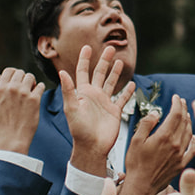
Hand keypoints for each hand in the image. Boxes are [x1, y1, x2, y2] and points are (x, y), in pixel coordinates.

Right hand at [0, 68, 45, 154]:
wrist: (13, 137)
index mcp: (0, 89)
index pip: (9, 70)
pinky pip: (40, 86)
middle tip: (25, 88)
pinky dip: (40, 89)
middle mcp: (12, 89)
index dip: (14, 74)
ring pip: (31, 76)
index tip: (17, 81)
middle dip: (24, 78)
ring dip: (32, 82)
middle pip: (21, 72)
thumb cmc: (3, 122)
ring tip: (31, 91)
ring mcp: (23, 93)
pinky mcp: (35, 100)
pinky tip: (37, 96)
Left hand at [60, 45, 132, 173]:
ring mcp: (105, 103)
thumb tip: (62, 72)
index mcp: (83, 93)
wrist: (92, 147)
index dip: (84, 59)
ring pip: (112, 83)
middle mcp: (94, 96)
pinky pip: (122, 99)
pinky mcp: (115, 111)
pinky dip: (128, 92)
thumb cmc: (79, 130)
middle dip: (104, 61)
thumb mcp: (71, 109)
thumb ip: (68, 90)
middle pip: (100, 74)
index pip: (83, 72)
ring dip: (115, 72)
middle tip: (110, 48)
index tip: (87, 47)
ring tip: (120, 61)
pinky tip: (132, 84)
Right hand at [120, 95, 194, 194]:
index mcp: (164, 136)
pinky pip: (191, 150)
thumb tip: (156, 113)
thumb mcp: (136, 140)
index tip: (176, 97)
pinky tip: (192, 136)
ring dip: (189, 122)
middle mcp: (175, 144)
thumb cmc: (136, 164)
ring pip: (189, 133)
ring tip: (186, 115)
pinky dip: (193, 141)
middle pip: (184, 122)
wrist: (141, 186)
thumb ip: (147, 124)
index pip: (176, 114)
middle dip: (184, 110)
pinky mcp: (181, 164)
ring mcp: (180, 155)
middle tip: (182, 103)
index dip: (177, 104)